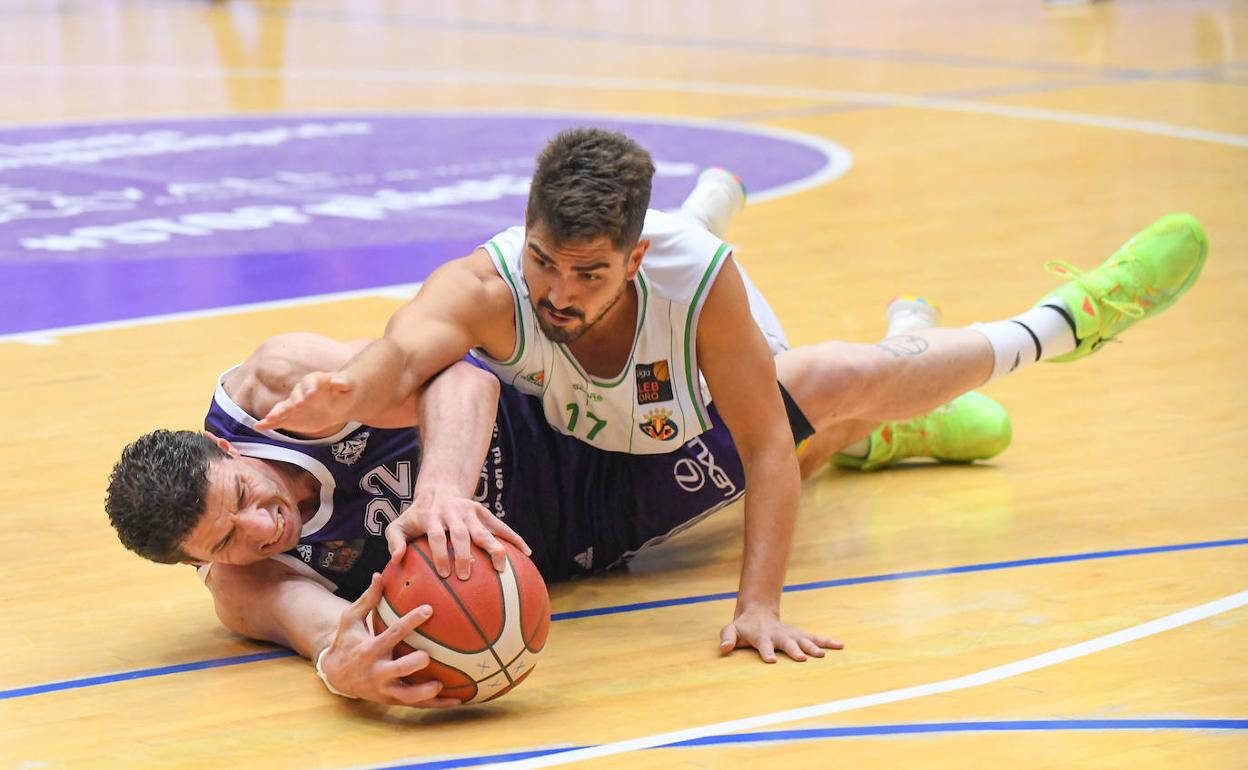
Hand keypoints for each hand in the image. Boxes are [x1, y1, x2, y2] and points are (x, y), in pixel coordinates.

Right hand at [255, 370, 356, 433]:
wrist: (337, 402)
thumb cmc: (343, 392)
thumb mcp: (347, 386)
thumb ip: (343, 384)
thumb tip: (339, 382)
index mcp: (314, 381)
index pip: (311, 382)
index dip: (311, 387)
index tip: (312, 394)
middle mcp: (300, 391)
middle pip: (295, 395)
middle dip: (294, 401)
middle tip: (296, 407)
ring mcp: (293, 404)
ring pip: (283, 408)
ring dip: (276, 413)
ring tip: (269, 419)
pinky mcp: (290, 417)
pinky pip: (278, 420)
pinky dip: (268, 423)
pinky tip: (258, 427)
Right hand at [319, 573, 460, 706]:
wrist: (336, 675)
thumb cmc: (347, 641)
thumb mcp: (350, 619)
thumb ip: (367, 599)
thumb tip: (379, 574)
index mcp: (369, 649)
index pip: (392, 634)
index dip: (410, 622)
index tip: (429, 609)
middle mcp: (377, 671)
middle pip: (397, 670)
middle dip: (413, 663)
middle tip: (429, 655)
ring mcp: (385, 689)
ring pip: (406, 696)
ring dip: (425, 693)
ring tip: (443, 686)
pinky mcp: (392, 700)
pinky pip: (416, 705)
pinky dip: (435, 705)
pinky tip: (457, 700)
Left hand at [386, 489, 530, 579]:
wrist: (438, 490)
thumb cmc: (417, 516)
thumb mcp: (399, 524)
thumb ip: (394, 540)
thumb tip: (396, 559)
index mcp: (432, 516)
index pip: (436, 535)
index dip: (441, 553)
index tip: (444, 574)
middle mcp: (453, 513)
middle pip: (461, 534)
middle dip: (465, 554)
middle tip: (467, 576)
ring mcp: (471, 512)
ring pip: (483, 530)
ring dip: (493, 548)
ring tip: (501, 568)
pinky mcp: (484, 513)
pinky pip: (501, 526)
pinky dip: (514, 538)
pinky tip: (526, 553)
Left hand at [719, 605, 842, 662]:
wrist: (758, 612)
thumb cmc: (743, 627)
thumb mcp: (731, 629)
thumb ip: (727, 637)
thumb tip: (723, 648)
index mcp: (761, 636)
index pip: (763, 645)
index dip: (766, 652)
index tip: (771, 661)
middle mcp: (778, 635)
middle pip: (787, 643)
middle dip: (794, 650)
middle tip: (802, 658)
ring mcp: (791, 634)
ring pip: (804, 640)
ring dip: (813, 646)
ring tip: (823, 655)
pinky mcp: (800, 635)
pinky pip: (815, 638)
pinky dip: (827, 641)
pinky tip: (840, 645)